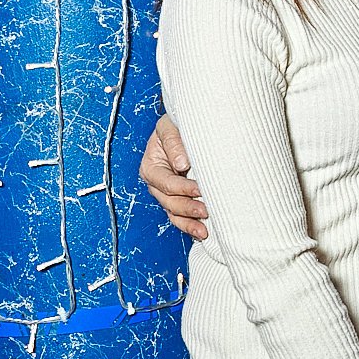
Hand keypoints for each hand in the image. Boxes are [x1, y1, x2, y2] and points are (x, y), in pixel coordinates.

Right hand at [139, 113, 209, 239]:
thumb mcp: (170, 126)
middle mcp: (157, 183)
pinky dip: (190, 226)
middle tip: (206, 210)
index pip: (165, 182)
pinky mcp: (179, 199)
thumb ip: (174, 142)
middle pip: (169, 201)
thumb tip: (181, 163)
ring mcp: (168, 193)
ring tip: (204, 229)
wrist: (185, 128)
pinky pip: (181, 217)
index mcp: (151, 166)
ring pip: (174, 213)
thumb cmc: (176, 126)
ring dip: (189, 222)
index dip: (181, 187)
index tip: (199, 189)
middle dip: (187, 207)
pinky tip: (203, 232)